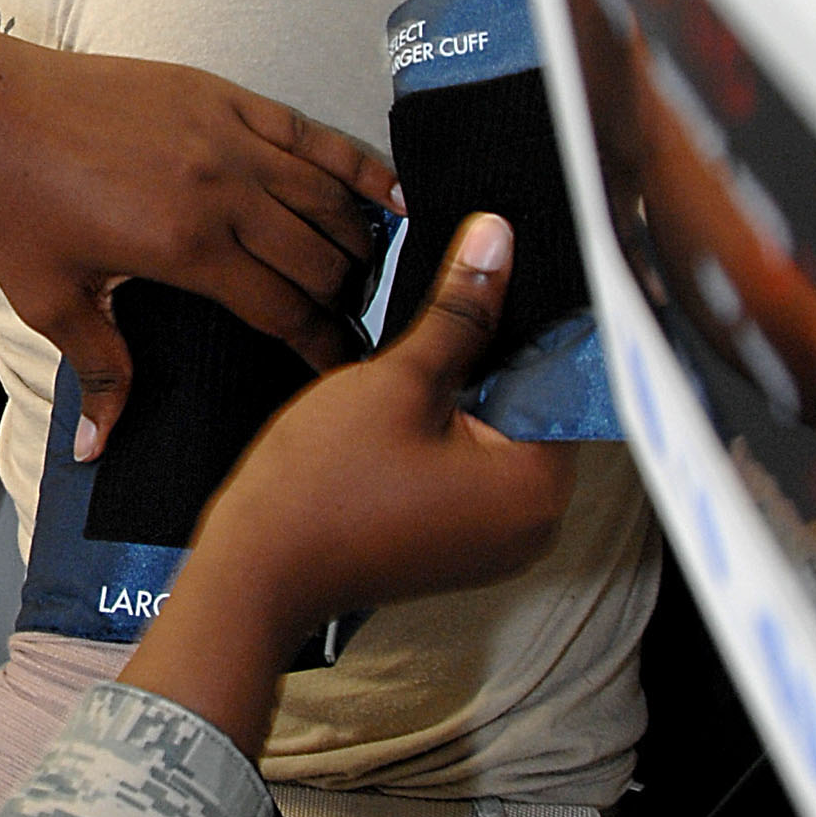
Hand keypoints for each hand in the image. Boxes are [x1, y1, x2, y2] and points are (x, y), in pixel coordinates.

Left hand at [0, 15, 399, 450]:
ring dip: (358, 240)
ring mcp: (227, 137)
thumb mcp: (48, 300)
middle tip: (353, 326)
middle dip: (345, 300)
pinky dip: (357, 165)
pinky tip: (393, 191)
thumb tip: (97, 449)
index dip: (321, 346)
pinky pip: (310, 134)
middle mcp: (222, 191)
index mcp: (186, 249)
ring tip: (369, 273)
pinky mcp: (223, 96)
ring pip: (326, 196)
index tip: (344, 371)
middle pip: (320, 257)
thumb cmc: (9, 207)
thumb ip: (97, 370)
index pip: (283, 310)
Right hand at [126, 215, 576, 757]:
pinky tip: (396, 429)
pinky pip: (470, 476)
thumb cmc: (319, 487)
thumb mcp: (396, 380)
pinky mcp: (461, 550)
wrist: (257, 574)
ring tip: (405, 385)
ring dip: (461, 402)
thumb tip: (497, 242)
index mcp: (537, 485)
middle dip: (484, 363)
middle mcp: (535, 524)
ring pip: (495, 439)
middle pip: (529, 407)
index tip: (484, 284)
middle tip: (430, 336)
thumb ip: (460, 310)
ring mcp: (499, 544)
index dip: (518, 319)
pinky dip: (444, 443)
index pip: (558, 373)